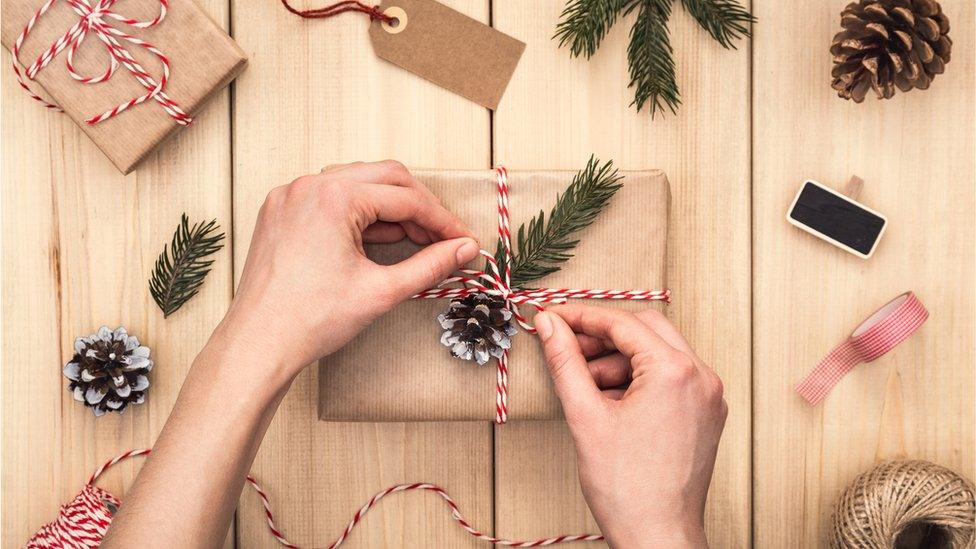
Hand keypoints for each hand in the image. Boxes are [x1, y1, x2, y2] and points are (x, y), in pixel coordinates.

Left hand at [217, 160, 479, 382]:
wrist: (259, 344)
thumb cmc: (310, 320)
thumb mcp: (382, 291)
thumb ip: (431, 265)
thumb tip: (464, 249)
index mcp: (334, 198)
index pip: (406, 200)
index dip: (442, 221)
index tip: (462, 240)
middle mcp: (309, 186)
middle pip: (385, 177)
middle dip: (419, 207)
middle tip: (443, 237)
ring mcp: (290, 196)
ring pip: (357, 183)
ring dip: (390, 206)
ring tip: (415, 238)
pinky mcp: (280, 211)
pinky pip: (329, 197)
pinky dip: (358, 212)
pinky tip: (376, 238)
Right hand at [534, 305, 726, 548]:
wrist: (657, 537)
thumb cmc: (626, 488)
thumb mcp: (585, 415)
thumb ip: (566, 361)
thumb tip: (550, 325)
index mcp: (675, 372)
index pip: (623, 323)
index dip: (582, 316)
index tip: (554, 318)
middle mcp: (701, 377)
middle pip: (646, 329)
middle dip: (603, 335)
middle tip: (568, 347)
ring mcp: (708, 396)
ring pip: (658, 352)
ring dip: (619, 360)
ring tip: (585, 386)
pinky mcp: (706, 414)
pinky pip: (670, 378)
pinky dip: (638, 379)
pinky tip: (609, 401)